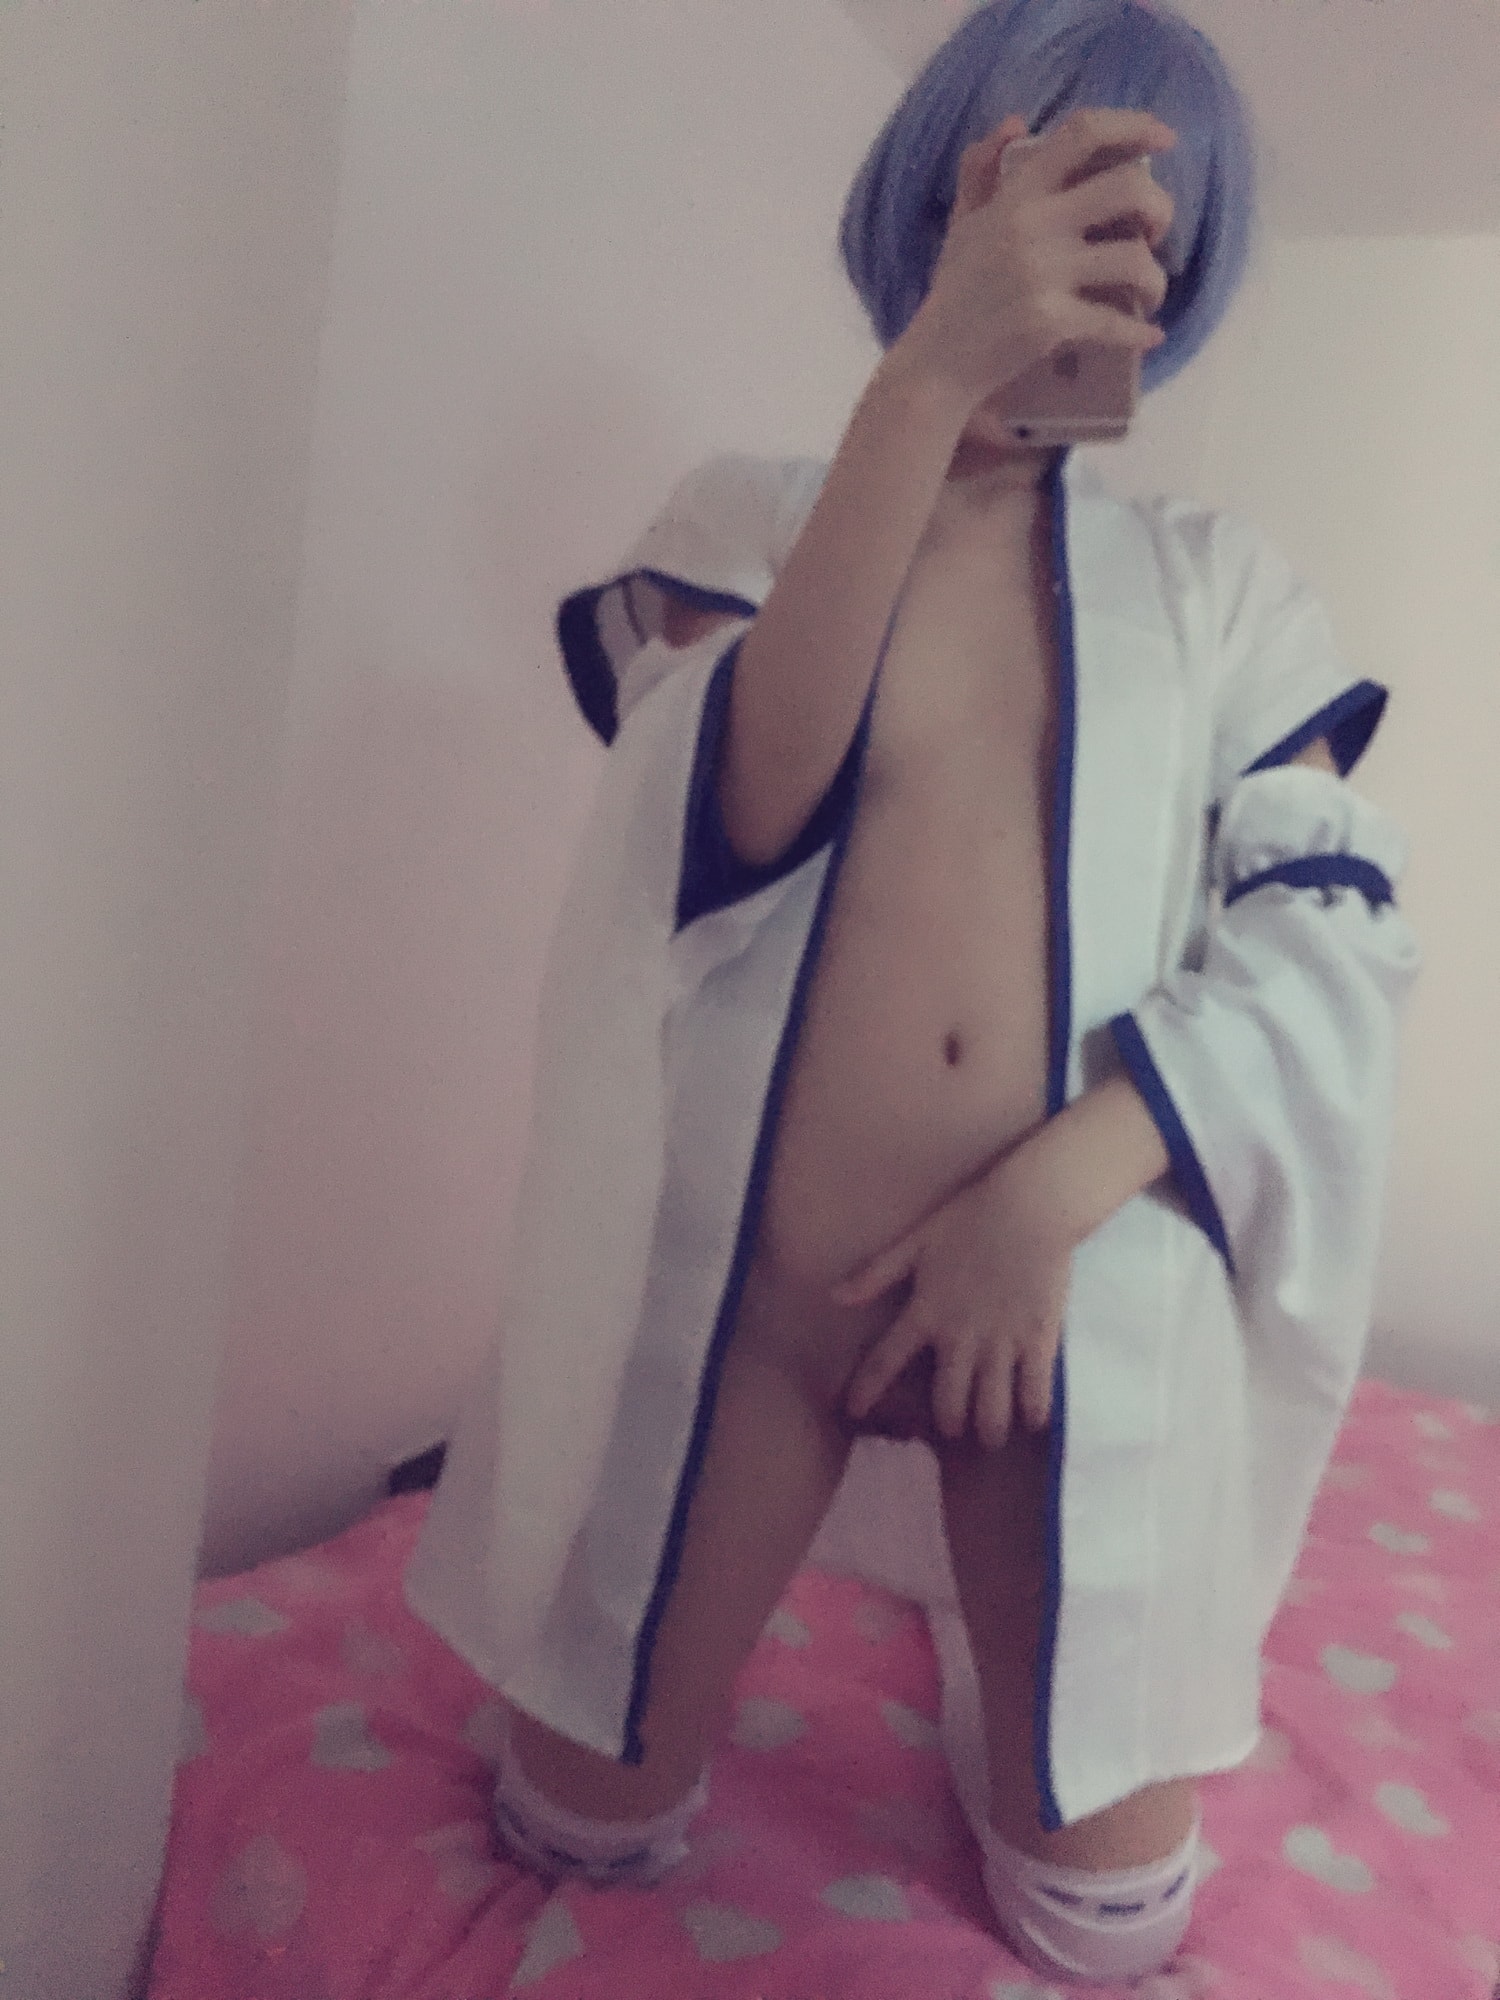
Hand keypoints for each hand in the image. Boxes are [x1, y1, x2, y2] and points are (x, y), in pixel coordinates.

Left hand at [828, 1156, 1072, 1450]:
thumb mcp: (916, 1241)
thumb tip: (833, 1296)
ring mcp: (1001, 1341)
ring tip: (988, 1435)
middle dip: (948, 1425)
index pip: (885, 1360)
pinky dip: (1031, 1413)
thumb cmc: (970, 1218)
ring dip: (987, 1430)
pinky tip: (1029, 1419)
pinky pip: (1034, 1392)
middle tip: (952, 1429)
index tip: (855, 1411)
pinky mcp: (1038, 1339)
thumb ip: (876, 1274)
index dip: (867, 1390)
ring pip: (991, 1409)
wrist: (1030, 1206)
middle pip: (948, 1403)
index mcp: (926, 1311)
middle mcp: (960, 1336)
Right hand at [895, 105, 1177, 414]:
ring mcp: (1043, 275)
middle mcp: (1033, 226)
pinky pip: (1116, 323)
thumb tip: (1016, 122)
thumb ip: (983, 169)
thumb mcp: (963, 222)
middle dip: (1160, 209)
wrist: (937, 364)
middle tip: (1154, 234)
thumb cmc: (955, 292)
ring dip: (1155, 279)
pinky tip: (1148, 337)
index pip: (1082, 133)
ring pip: (1134, 259)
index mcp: (1017, 194)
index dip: (1134, 124)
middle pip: (1129, 188)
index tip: (1165, 139)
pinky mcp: (1050, 323)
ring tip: (1147, 293)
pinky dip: (1140, 334)